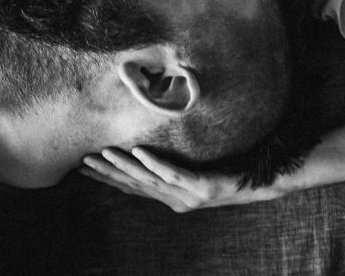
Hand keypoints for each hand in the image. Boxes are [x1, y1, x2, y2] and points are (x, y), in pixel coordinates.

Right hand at [79, 147, 277, 211]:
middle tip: (83, 160)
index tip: (83, 167)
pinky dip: (155, 163)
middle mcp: (176, 199)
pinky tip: (140, 151)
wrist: (260, 185)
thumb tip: (150, 146)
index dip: (107, 178)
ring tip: (105, 153)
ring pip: (149, 179)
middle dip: (108, 172)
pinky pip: (175, 173)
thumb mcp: (195, 171)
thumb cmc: (227, 173)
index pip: (132, 187)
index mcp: (170, 196)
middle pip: (134, 185)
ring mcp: (189, 195)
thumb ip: (172, 164)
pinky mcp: (204, 186)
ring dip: (125, 165)